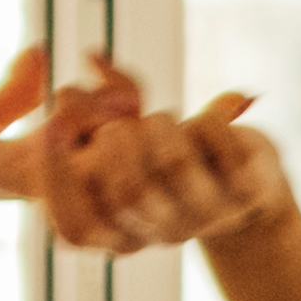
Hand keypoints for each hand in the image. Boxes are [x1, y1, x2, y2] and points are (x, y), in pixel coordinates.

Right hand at [48, 84, 290, 257]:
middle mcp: (161, 233)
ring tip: (162, 118)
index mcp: (119, 232)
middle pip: (126, 191)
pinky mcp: (248, 189)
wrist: (249, 176)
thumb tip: (88, 67)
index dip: (56, 177)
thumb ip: (85, 104)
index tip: (51, 126)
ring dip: (159, 124)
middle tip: (120, 120)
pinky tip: (212, 120)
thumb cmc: (160, 152)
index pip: (75, 228)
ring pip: (173, 162)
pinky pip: (215, 135)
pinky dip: (209, 116)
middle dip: (115, 137)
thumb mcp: (110, 130)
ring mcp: (207, 215)